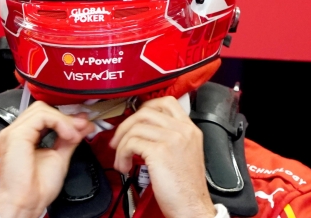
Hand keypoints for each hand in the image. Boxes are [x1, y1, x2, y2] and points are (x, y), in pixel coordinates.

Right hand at [0, 101, 95, 217]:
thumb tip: (82, 125)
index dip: (64, 117)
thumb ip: (69, 139)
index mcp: (24, 137)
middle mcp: (16, 132)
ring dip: (63, 120)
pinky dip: (59, 123)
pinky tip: (67, 135)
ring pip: (42, 109)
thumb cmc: (36, 189)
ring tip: (74, 135)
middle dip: (65, 117)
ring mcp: (14, 132)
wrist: (26, 203)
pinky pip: (41, 116)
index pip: (44, 115)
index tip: (83, 124)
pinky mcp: (16, 135)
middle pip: (42, 108)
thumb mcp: (59, 157)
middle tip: (81, 128)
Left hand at [109, 96, 215, 217]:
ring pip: (135, 127)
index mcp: (190, 129)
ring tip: (121, 159)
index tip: (134, 120)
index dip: (145, 107)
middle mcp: (183, 130)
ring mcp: (172, 139)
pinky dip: (121, 154)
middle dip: (126, 125)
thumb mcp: (184, 153)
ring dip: (121, 144)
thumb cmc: (185, 187)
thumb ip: (170, 137)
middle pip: (146, 112)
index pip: (166, 102)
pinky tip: (124, 166)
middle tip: (118, 140)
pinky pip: (131, 143)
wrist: (191, 207)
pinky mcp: (160, 152)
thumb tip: (143, 129)